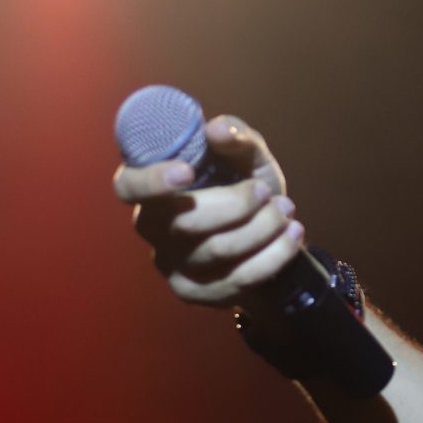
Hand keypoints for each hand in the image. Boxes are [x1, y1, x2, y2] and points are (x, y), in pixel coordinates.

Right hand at [111, 115, 307, 309]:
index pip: (129, 186)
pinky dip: (274, 255)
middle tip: (267, 191)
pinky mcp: (194, 292)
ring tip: (287, 209)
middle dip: (238, 205)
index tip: (186, 170)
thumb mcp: (247, 157)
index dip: (151, 181)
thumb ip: (236, 138)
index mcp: (150, 187)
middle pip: (188, 222)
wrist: (266, 235)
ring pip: (219, 250)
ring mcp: (170, 264)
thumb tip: (218, 129)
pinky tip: (293, 235)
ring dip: (263, 227)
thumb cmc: (244, 185)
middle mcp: (151, 227)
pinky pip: (238, 280)